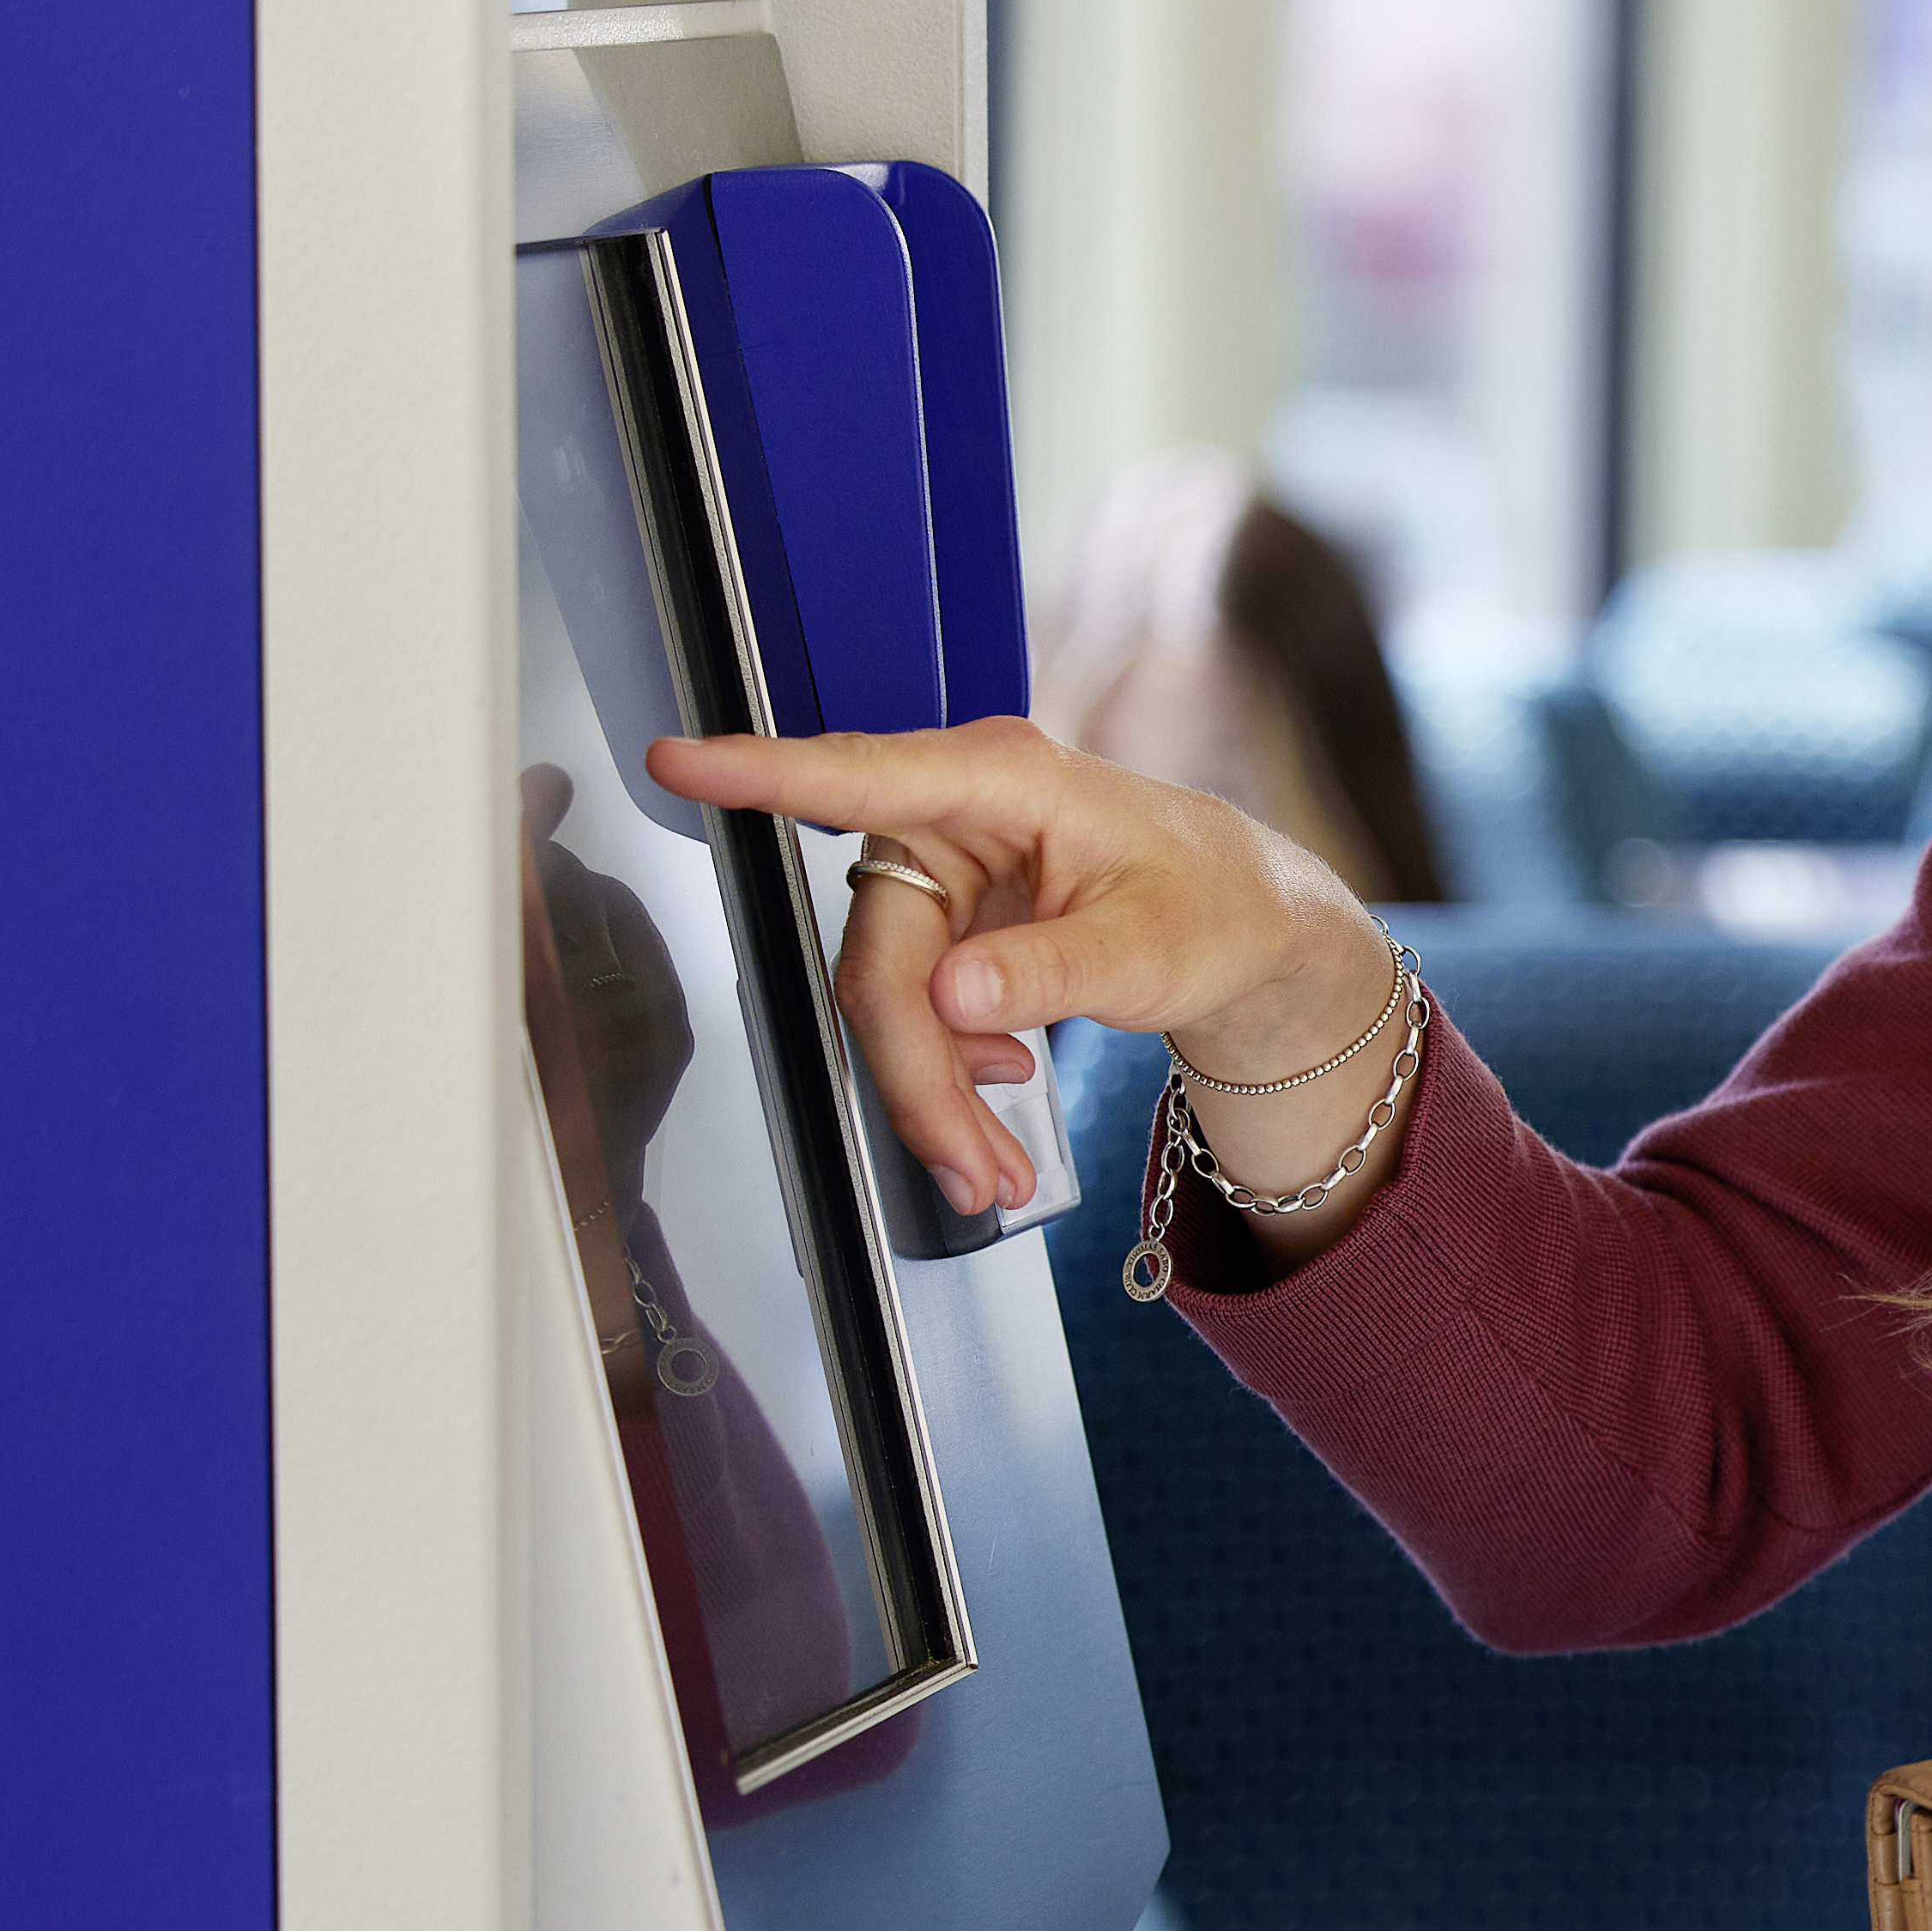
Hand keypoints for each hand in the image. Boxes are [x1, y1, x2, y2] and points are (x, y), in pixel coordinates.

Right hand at [642, 716, 1400, 1224]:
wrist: (1251, 927)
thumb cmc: (1217, 904)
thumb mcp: (1152, 947)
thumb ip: (1051, 970)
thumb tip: (956, 996)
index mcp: (1006, 780)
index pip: (862, 778)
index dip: (761, 774)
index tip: (680, 762)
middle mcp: (959, 813)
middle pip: (880, 956)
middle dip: (914, 1073)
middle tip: (970, 1166)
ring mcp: (948, 868)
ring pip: (889, 996)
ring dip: (930, 1092)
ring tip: (992, 1168)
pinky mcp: (948, 919)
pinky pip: (914, 1007)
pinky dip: (947, 1072)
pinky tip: (1000, 1094)